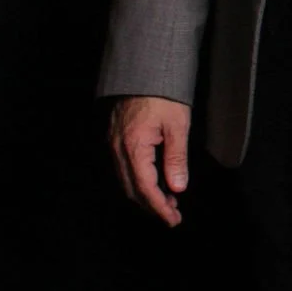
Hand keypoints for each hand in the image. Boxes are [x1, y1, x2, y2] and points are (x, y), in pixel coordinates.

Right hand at [109, 96, 191, 225]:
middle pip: (132, 189)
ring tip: (169, 202)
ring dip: (146, 195)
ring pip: (127, 180)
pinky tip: (156, 181)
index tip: (173, 220)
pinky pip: (124, 169)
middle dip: (152, 206)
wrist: (143, 70)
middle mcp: (118, 150)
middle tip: (173, 216)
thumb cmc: (164, 94)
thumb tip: (178, 188)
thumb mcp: (178, 125)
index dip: (159, 207)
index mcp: (133, 148)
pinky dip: (139, 181)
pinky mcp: (115, 139)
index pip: (145, 188)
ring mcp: (113, 145)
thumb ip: (176, 158)